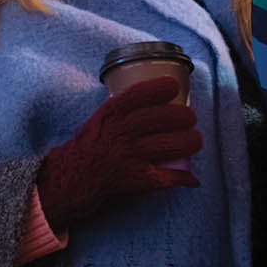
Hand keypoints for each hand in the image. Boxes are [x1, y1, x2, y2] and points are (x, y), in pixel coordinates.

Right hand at [36, 77, 201, 231]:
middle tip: (191, 117)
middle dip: (183, 116)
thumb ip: (126, 107)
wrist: (71, 178)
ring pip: (169, 145)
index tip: (174, 86)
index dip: (159, 88)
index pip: (138, 95)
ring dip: (189, 141)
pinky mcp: (135, 179)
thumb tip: (163, 95)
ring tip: (195, 140)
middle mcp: (120, 133)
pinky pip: (166, 176)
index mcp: (111, 114)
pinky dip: (182, 177)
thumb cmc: (91, 144)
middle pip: (160, 118)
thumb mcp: (102, 118)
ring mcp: (128, 157)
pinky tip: (191, 177)